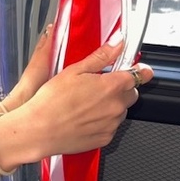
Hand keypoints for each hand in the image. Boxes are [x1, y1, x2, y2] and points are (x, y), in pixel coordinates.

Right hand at [19, 43, 153, 158]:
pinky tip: (85, 117)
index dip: (139, 70)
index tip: (139, 69)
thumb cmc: (52, 100)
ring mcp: (112, 124)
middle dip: (121, 88)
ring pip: (121, 110)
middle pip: (131, 93)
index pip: (139, 75)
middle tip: (100, 86)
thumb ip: (101, 56)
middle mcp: (116, 106)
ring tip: (87, 104)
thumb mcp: (75, 70)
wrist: (39, 130)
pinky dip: (103, 121)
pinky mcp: (105, 138)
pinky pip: (111, 126)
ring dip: (111, 105)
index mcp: (112, 86)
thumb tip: (117, 42)